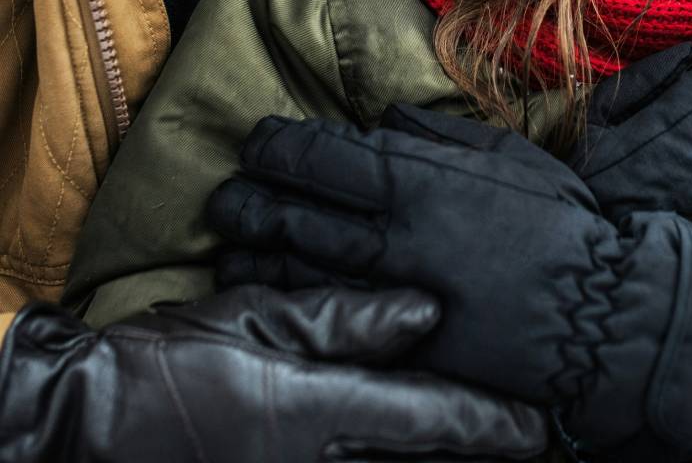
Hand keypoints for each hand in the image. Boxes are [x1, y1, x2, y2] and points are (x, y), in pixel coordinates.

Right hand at [0, 286, 546, 461]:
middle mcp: (318, 461)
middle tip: (536, 444)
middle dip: (481, 455)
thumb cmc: (169, 362)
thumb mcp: (257, 321)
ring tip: (494, 451)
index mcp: (320, 409)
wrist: (84, 425)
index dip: (489, 423)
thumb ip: (346, 320)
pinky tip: (411, 458)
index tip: (540, 427)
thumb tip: (426, 312)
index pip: (427, 417)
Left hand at [208, 106, 691, 460]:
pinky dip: (286, 299)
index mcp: (421, 181)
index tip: (259, 141)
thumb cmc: (563, 223)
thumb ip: (441, 134)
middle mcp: (394, 234)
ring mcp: (390, 292)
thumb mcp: (509, 156)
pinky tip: (264, 291)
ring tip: (230, 240)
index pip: (325, 157)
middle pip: (298, 212)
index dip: (281, 147)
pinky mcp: (397, 342)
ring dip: (256, 249)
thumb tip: (387, 116)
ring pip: (298, 267)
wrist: (598, 312)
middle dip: (252, 198)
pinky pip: (324, 316)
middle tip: (225, 192)